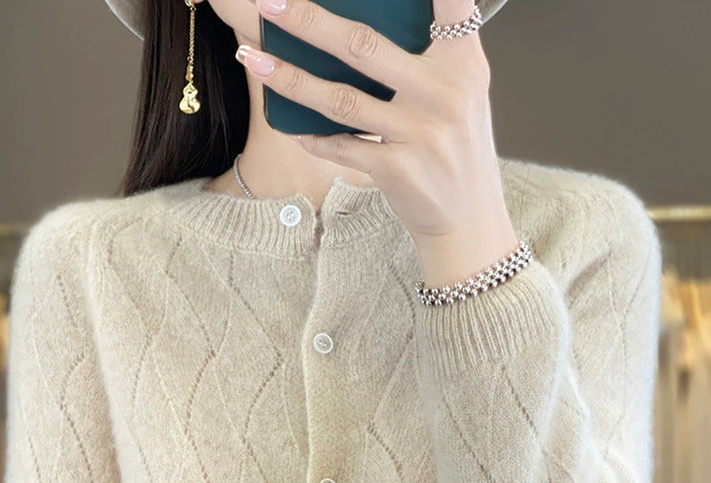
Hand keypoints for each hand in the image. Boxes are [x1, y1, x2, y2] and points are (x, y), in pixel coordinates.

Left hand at [237, 0, 518, 277]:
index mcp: (464, 66)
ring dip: (290, 78)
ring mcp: (419, 134)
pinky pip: (341, 146)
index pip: (450, 5)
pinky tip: (290, 127)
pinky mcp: (397, 170)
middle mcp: (443, 95)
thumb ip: (432, 58)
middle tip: (270, 1)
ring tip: (253, 57)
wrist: (468, 221)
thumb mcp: (463, 95)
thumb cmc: (458, 152)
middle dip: (309, 20)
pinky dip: (313, 137)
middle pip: (364, 46)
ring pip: (341, 99)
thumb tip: (358, 32)